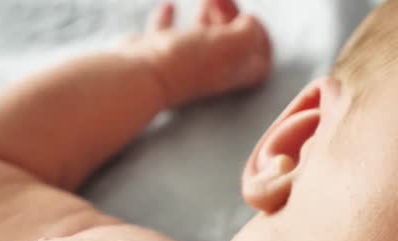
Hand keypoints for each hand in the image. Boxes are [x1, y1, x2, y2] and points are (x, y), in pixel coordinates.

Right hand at [123, 0, 271, 107]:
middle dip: (231, 18)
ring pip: (200, 38)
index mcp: (230, 72)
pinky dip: (168, 18)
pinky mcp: (153, 54)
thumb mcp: (230, 46)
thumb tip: (251, 24)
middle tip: (219, 0)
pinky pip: (164, 33)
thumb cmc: (184, 63)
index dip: (261, 38)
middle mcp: (207, 71)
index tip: (250, 18)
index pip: (258, 61)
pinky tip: (169, 5)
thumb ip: (249, 35)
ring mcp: (179, 63)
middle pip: (229, 45)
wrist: (136, 76)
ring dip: (207, 16)